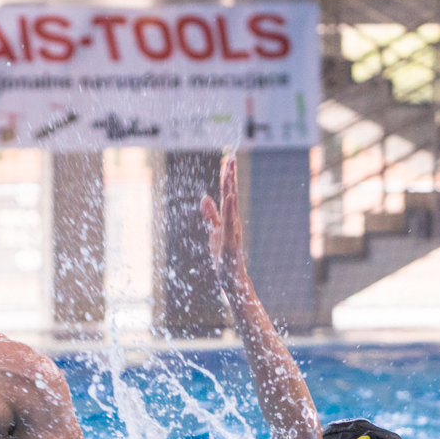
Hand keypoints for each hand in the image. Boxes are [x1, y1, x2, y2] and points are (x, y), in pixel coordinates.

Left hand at [199, 151, 246, 284]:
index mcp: (229, 219)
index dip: (228, 177)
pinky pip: (229, 223)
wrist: (233, 280)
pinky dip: (229, 210)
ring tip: (229, 173)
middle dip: (231, 177)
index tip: (229, 159)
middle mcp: (233, 222)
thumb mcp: (214, 233)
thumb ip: (211, 215)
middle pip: (232, 196)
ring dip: (231, 189)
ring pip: (232, 207)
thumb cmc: (225, 257)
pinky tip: (229, 198)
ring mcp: (233, 232)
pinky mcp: (231, 243)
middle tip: (232, 158)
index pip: (228, 194)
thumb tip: (205, 197)